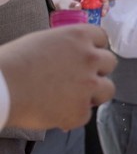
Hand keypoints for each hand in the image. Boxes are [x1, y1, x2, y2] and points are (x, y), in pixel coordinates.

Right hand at [0, 25, 116, 130]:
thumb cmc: (10, 63)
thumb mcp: (41, 42)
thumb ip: (64, 48)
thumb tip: (70, 58)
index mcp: (79, 36)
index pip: (102, 38)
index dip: (93, 49)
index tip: (85, 57)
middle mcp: (90, 58)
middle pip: (109, 63)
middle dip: (96, 71)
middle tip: (78, 80)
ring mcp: (89, 85)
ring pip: (108, 89)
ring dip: (94, 94)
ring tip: (72, 99)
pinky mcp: (80, 111)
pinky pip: (85, 115)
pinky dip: (72, 117)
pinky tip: (54, 114)